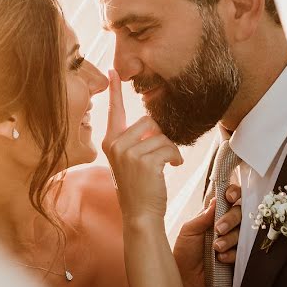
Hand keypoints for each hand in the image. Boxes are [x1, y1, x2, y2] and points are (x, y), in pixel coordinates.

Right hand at [102, 70, 183, 225]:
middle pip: (149, 121)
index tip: (113, 71)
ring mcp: (129, 152)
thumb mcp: (129, 160)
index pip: (114, 111)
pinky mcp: (145, 161)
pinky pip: (169, 147)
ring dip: (170, 149)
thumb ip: (136, 139)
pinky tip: (171, 167)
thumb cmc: (139, 187)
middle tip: (161, 154)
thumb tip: (154, 123)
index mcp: (110, 141)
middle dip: (161, 136)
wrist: (140, 214)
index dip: (114, 90)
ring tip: (166, 163)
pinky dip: (176, 157)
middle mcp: (116, 144)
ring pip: (161, 135)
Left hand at [172, 184, 242, 286]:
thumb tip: (217, 200)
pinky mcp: (238, 257)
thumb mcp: (189, 231)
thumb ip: (204, 216)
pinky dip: (232, 254)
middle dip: (231, 219)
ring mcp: (233, 242)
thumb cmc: (184, 254)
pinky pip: (244, 251)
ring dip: (230, 239)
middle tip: (219, 229)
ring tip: (216, 248)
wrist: (186, 281)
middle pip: (240, 213)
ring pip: (243, 233)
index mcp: (213, 216)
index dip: (234, 194)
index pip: (229, 199)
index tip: (230, 197)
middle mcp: (226, 226)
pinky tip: (221, 259)